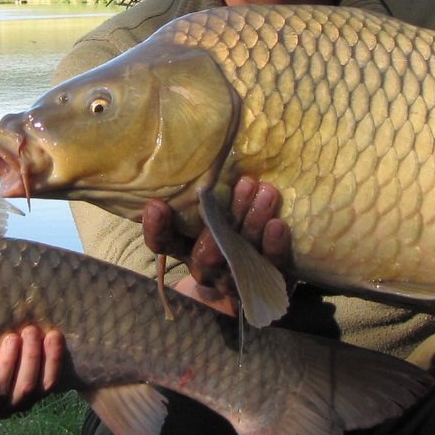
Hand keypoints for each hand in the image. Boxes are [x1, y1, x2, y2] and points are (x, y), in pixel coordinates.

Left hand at [0, 324, 64, 411]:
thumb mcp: (16, 352)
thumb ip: (29, 342)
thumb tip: (44, 311)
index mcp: (31, 393)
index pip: (48, 381)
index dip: (53, 359)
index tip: (54, 334)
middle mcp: (14, 403)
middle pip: (27, 386)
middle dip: (31, 356)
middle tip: (30, 330)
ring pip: (5, 390)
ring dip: (10, 363)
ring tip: (12, 338)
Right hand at [142, 177, 290, 316]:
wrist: (251, 276)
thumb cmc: (221, 228)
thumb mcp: (203, 215)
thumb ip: (197, 197)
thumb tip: (196, 154)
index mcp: (184, 249)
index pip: (163, 243)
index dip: (157, 228)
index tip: (156, 204)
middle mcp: (205, 268)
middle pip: (207, 253)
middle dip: (223, 219)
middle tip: (245, 183)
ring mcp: (234, 278)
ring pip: (239, 257)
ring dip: (253, 223)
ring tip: (267, 192)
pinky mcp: (264, 280)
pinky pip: (269, 266)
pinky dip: (273, 246)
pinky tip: (278, 225)